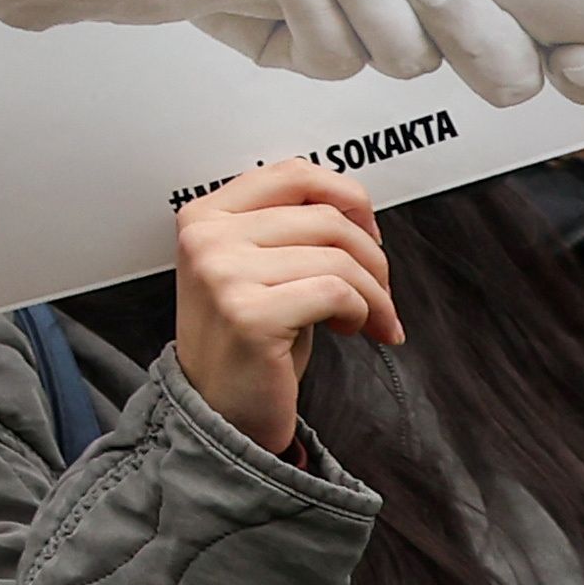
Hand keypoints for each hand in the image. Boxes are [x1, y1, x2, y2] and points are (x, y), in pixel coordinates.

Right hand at [167, 159, 394, 455]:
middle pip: (325, 218)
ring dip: (374, 293)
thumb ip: (285, 226)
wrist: (220, 410)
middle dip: (372, 258)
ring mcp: (223, 275)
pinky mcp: (250, 314)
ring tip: (370, 318)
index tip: (368, 232)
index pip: (292, 174)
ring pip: (338, 258)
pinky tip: (352, 330)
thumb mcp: (256, 267)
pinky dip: (363, 313)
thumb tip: (354, 207)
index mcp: (205, 217)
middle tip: (378, 291)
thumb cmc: (248, 340)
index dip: (346, 196)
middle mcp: (207, 239)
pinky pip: (337, 293)